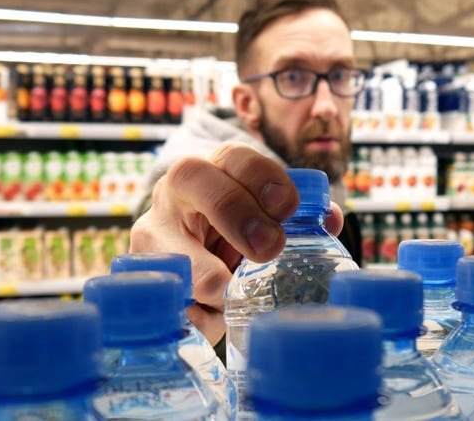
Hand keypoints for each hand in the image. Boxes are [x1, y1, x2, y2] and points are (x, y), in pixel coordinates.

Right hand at [130, 143, 342, 343]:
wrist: (190, 260)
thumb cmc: (236, 233)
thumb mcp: (263, 219)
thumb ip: (299, 217)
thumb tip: (330, 219)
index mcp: (214, 169)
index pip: (234, 155)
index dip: (262, 176)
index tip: (286, 207)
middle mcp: (175, 191)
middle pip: (193, 178)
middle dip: (235, 212)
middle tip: (270, 246)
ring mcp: (151, 230)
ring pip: (167, 237)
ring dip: (206, 272)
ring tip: (231, 291)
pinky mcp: (143, 274)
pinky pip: (165, 293)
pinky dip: (193, 311)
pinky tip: (210, 317)